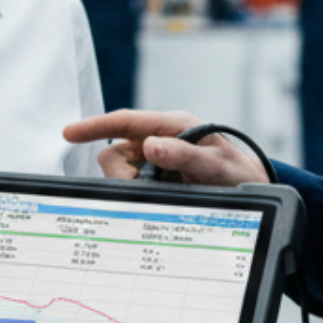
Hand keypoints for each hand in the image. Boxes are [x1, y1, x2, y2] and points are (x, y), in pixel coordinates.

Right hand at [63, 109, 268, 185]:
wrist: (253, 191)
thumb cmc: (239, 173)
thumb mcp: (216, 165)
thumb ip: (183, 155)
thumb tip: (150, 146)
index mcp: (173, 125)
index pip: (125, 122)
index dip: (94, 126)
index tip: (69, 133)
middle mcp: (160, 140)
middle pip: (116, 153)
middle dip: (123, 175)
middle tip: (146, 191)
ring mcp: (156, 161)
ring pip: (121, 173)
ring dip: (134, 188)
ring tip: (167, 195)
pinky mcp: (155, 180)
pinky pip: (132, 187)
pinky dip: (138, 196)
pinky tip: (160, 200)